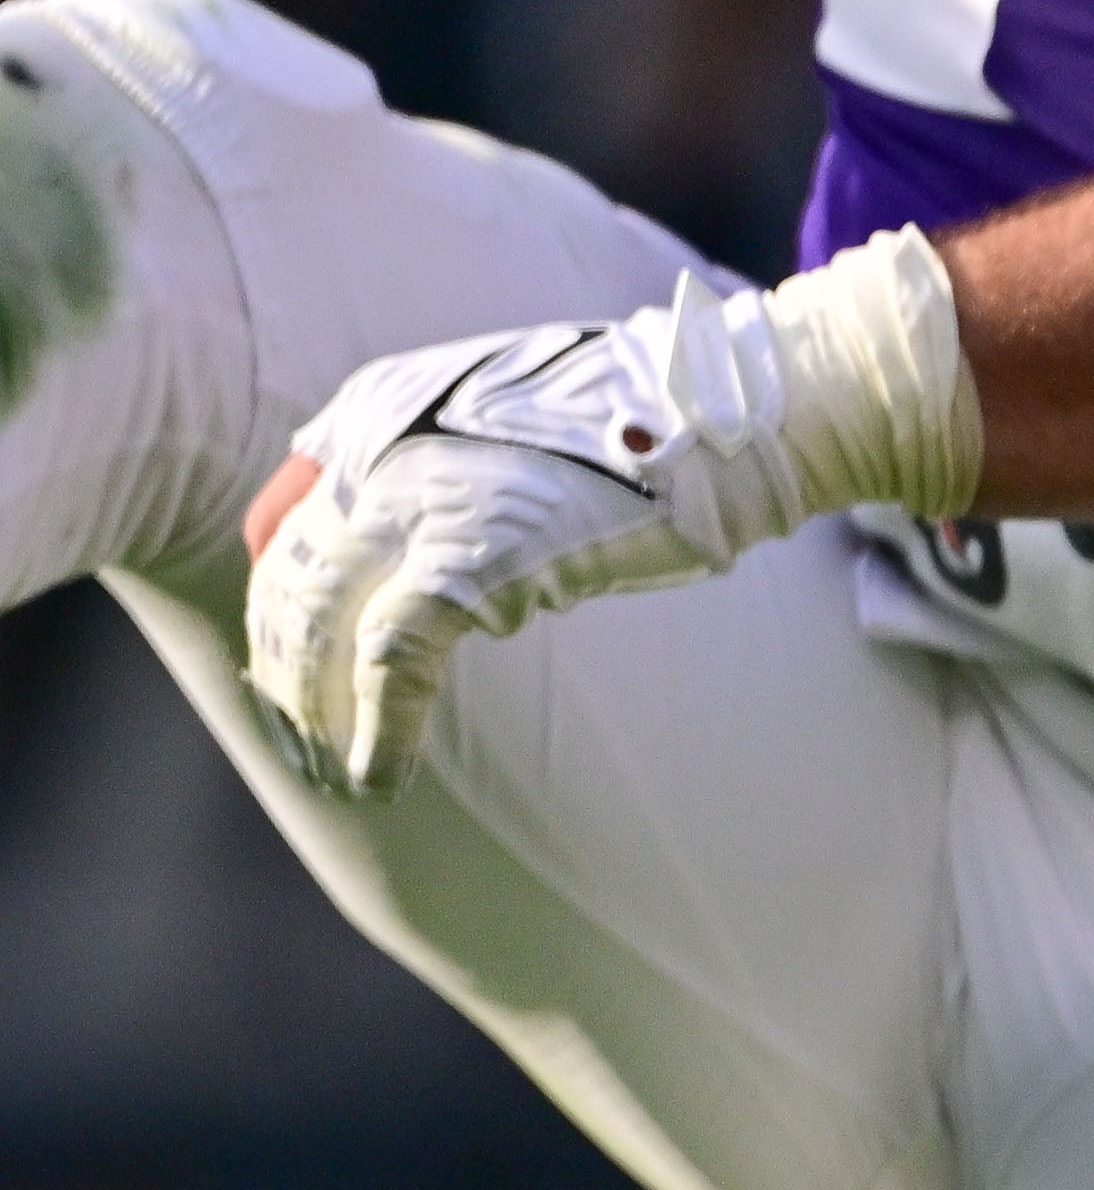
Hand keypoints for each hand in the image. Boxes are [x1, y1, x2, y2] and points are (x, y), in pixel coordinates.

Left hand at [235, 240, 972, 795]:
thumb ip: (449, 462)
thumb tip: (427, 541)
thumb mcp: (512, 418)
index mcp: (373, 412)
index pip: (282, 528)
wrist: (720, 414)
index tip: (288, 673)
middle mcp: (375, 450)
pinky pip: (390, 658)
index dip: (278, 614)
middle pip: (291, 584)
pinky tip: (376, 778)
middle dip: (287, 674)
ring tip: (334, 771)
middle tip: (300, 742)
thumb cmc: (643, 422)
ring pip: (322, 626)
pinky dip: (378, 728)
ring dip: (318, 712)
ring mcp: (415, 502)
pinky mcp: (467, 559)